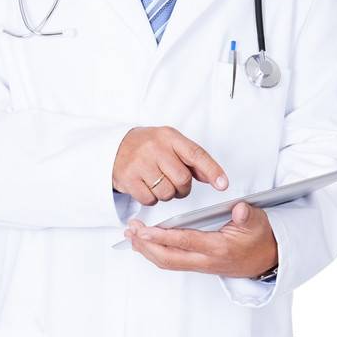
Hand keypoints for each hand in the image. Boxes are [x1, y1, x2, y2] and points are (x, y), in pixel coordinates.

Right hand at [112, 126, 229, 205]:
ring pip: (167, 193)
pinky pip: (150, 199)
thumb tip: (213, 178)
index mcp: (169, 137)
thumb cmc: (146, 147)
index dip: (212, 171)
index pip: (196, 154)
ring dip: (167, 194)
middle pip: (182, 179)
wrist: (114, 147)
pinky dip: (151, 198)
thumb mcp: (169, 144)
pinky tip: (146, 187)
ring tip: (158, 183)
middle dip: (182, 187)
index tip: (223, 184)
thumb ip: (191, 159)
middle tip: (175, 184)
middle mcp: (155, 147)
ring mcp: (140, 163)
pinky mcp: (128, 178)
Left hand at [123, 201, 278, 278]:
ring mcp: (200, 265)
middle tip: (131, 231)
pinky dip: (154, 254)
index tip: (145, 231)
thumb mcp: (258, 222)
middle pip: (169, 258)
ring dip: (146, 251)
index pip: (186, 242)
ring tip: (131, 236)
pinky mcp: (196, 265)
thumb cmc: (259, 238)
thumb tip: (239, 209)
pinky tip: (143, 244)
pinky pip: (170, 262)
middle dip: (147, 246)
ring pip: (167, 263)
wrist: (265, 260)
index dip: (164, 237)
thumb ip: (247, 215)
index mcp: (219, 247)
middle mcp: (206, 260)